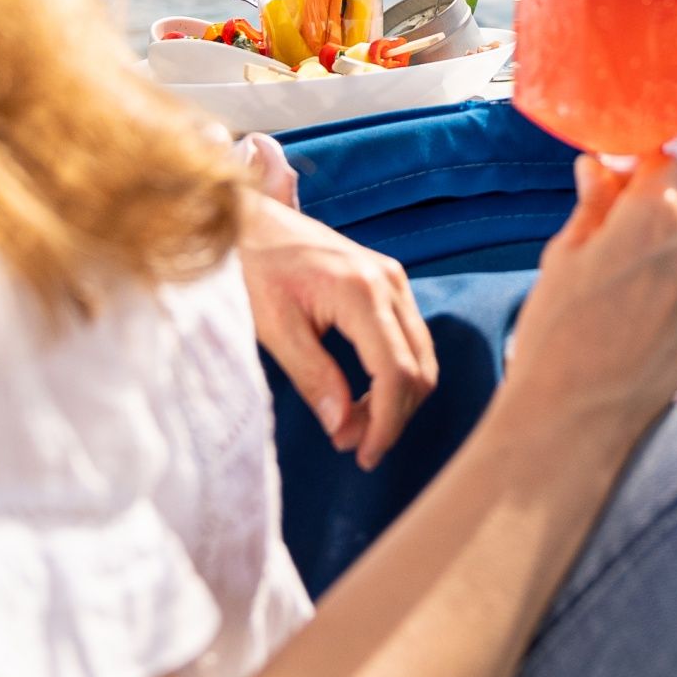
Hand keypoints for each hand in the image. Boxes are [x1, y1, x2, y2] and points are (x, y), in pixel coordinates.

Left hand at [238, 195, 438, 469]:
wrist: (254, 220)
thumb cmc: (256, 270)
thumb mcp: (275, 329)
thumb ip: (313, 378)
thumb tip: (343, 429)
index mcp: (361, 292)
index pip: (396, 372)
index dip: (387, 423)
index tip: (363, 456)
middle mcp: (389, 282)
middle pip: (419, 369)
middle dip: (393, 416)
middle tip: (352, 444)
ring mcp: (394, 279)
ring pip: (421, 358)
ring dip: (396, 399)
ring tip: (354, 424)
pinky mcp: (390, 282)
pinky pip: (411, 340)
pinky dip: (396, 376)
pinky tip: (363, 395)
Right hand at [502, 155, 676, 447]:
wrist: (576, 415)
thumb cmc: (557, 329)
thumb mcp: (564, 255)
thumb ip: (593, 203)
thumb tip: (598, 167)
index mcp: (655, 215)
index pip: (666, 162)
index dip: (639, 171)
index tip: (615, 186)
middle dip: (651, 216)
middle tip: (608, 247)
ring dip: (665, 257)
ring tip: (619, 295)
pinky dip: (675, 294)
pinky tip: (637, 322)